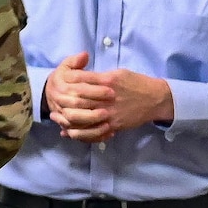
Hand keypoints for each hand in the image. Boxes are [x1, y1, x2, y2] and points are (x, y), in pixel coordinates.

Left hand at [44, 52, 173, 142]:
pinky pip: (93, 132)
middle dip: (63, 102)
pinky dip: (79, 133)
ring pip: (82, 119)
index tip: (58, 83)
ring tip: (57, 118)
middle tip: (52, 102)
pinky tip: (69, 132)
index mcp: (107, 82)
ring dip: (67, 120)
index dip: (67, 83)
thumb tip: (82, 77)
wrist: (155, 99)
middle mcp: (106, 98)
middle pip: (78, 101)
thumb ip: (100, 77)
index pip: (81, 82)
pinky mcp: (113, 125)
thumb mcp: (118, 74)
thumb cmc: (136, 83)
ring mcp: (109, 113)